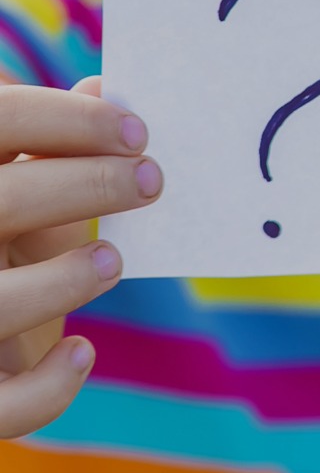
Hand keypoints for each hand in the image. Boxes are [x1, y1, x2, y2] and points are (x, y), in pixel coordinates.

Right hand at [0, 77, 161, 438]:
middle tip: (152, 180)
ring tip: (112, 259)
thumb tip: (106, 84)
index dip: (65, 120)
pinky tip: (83, 352)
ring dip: (61, 279)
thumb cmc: (10, 257)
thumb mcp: (25, 199)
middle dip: (85, 185)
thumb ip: (52, 150)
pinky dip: (44, 388)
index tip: (138, 131)